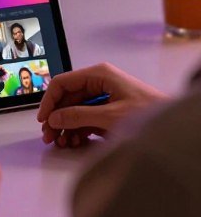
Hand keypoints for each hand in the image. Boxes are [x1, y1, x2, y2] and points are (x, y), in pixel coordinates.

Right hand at [37, 63, 167, 147]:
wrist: (172, 125)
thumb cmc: (149, 113)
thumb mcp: (110, 116)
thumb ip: (79, 116)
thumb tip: (54, 119)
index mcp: (99, 74)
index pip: (62, 83)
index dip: (49, 101)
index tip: (43, 119)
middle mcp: (99, 82)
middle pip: (66, 98)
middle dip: (56, 118)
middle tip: (49, 136)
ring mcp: (104, 95)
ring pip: (74, 109)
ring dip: (66, 126)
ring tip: (62, 142)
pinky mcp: (108, 109)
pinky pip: (85, 117)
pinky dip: (77, 129)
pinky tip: (75, 141)